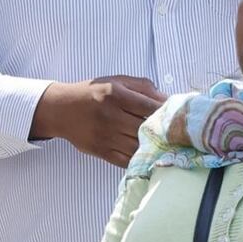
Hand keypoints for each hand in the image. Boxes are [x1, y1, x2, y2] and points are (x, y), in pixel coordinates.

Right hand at [31, 75, 165, 167]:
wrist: (61, 109)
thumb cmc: (93, 93)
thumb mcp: (116, 81)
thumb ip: (143, 87)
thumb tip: (168, 99)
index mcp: (116, 94)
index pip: (150, 106)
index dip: (167, 113)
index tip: (180, 116)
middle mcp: (110, 116)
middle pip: (145, 128)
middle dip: (163, 131)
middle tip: (178, 134)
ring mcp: (105, 136)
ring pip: (138, 146)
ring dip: (154, 147)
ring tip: (167, 146)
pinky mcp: (101, 151)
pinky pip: (126, 160)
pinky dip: (140, 159)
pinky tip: (149, 156)